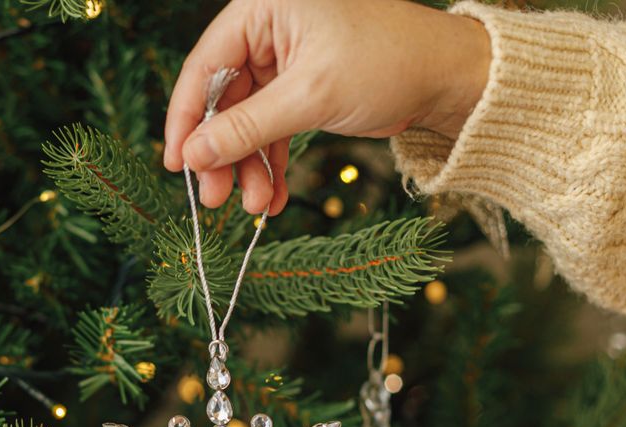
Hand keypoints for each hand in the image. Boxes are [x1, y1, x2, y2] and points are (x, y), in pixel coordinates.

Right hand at [164, 0, 490, 214]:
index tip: (176, 165)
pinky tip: (272, 196)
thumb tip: (193, 156)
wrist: (450, 77)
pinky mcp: (301, 86)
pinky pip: (272, 127)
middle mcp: (268, 27)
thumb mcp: (310, 97)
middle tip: (214, 199)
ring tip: (254, 207)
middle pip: (223, 98)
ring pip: (247, 120)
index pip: (204, 65)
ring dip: (248, 166)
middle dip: (222, 153)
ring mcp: (283, 59)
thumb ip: (246, 128)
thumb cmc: (388, 64)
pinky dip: (271, 162)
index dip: (186, 119)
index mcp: (263, 7)